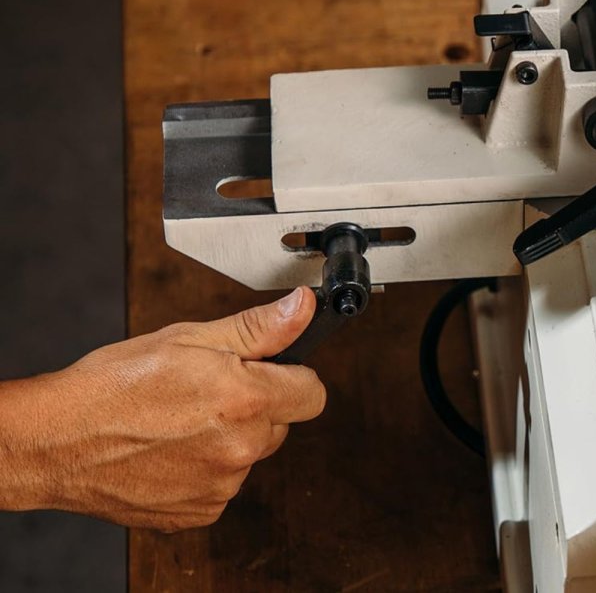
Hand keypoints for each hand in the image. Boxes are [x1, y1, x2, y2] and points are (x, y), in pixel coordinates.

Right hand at [0, 287, 325, 530]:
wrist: (57, 440)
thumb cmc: (114, 385)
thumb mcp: (189, 338)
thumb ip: (258, 328)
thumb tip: (302, 309)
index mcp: (246, 400)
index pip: (312, 393)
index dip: (292, 376)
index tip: (270, 371)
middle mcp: (240, 449)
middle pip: (279, 423)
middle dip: (255, 406)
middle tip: (207, 392)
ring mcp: (220, 487)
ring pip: (249, 455)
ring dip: (229, 439)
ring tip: (179, 421)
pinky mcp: (198, 513)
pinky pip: (222, 485)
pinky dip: (204, 470)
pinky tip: (171, 451)